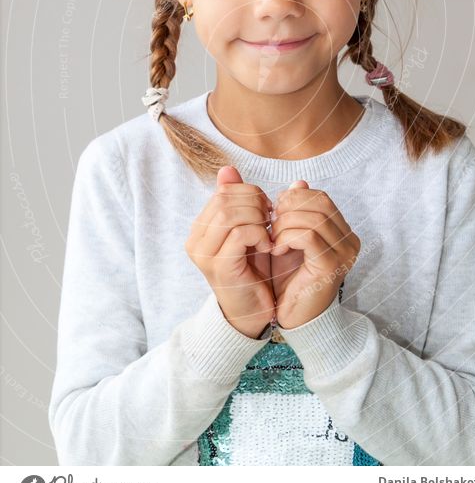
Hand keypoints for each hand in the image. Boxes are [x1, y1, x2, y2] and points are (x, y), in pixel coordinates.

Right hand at [185, 166, 274, 337]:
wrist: (253, 313)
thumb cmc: (253, 270)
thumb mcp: (246, 230)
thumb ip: (238, 201)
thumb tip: (228, 169)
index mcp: (200, 228)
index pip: (224, 191)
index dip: (250, 193)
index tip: (267, 208)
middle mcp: (195, 240)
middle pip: (227, 199)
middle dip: (256, 204)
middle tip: (272, 220)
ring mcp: (204, 255)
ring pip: (232, 214)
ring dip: (259, 219)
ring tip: (270, 233)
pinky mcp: (220, 267)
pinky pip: (241, 234)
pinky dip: (261, 235)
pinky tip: (269, 246)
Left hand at [270, 181, 360, 328]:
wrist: (294, 318)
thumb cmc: (290, 279)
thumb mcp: (288, 238)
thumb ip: (294, 211)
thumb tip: (298, 182)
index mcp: (343, 232)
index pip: (320, 197)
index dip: (294, 198)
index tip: (275, 212)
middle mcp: (350, 241)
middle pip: (319, 203)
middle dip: (288, 209)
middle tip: (271, 224)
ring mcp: (344, 254)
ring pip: (313, 218)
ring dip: (284, 224)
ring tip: (272, 239)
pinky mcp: (332, 266)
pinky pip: (308, 236)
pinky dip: (287, 237)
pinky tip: (277, 248)